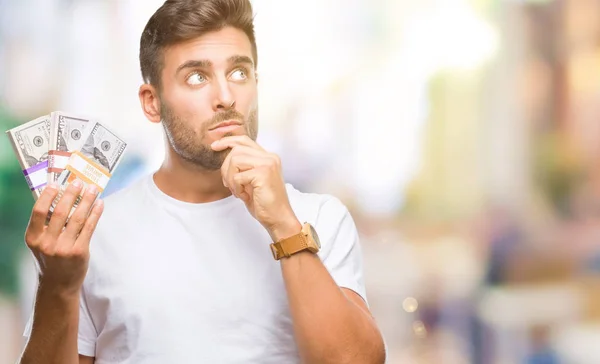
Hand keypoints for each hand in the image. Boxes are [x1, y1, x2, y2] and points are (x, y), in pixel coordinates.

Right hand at [24, 180, 103, 295]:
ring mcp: (63, 248)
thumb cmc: (50, 258)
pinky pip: (89, 227)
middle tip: (79, 182)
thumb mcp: (41, 242)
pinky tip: (100, 204)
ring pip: (78, 218)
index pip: (39, 211)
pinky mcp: (79, 251)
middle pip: (61, 212)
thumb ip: (46, 225)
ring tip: (93, 189)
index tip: (56, 183)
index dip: (47, 196)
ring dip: (87, 201)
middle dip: (71, 194)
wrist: (58, 284)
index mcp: (33, 237)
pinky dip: (95, 213)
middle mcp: (46, 243)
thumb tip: (62, 197)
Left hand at [211, 136, 300, 239]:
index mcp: (268, 157)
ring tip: (237, 191)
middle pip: (236, 150)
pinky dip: (236, 188)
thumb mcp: (251, 180)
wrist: (278, 218)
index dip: (227, 141)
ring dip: (230, 178)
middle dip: (226, 168)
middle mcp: (270, 157)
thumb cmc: (264, 202)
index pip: (244, 140)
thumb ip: (243, 166)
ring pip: (235, 160)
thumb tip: (224, 155)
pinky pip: (237, 176)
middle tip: (229, 185)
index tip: (214, 146)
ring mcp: (268, 163)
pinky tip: (244, 196)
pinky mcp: (263, 173)